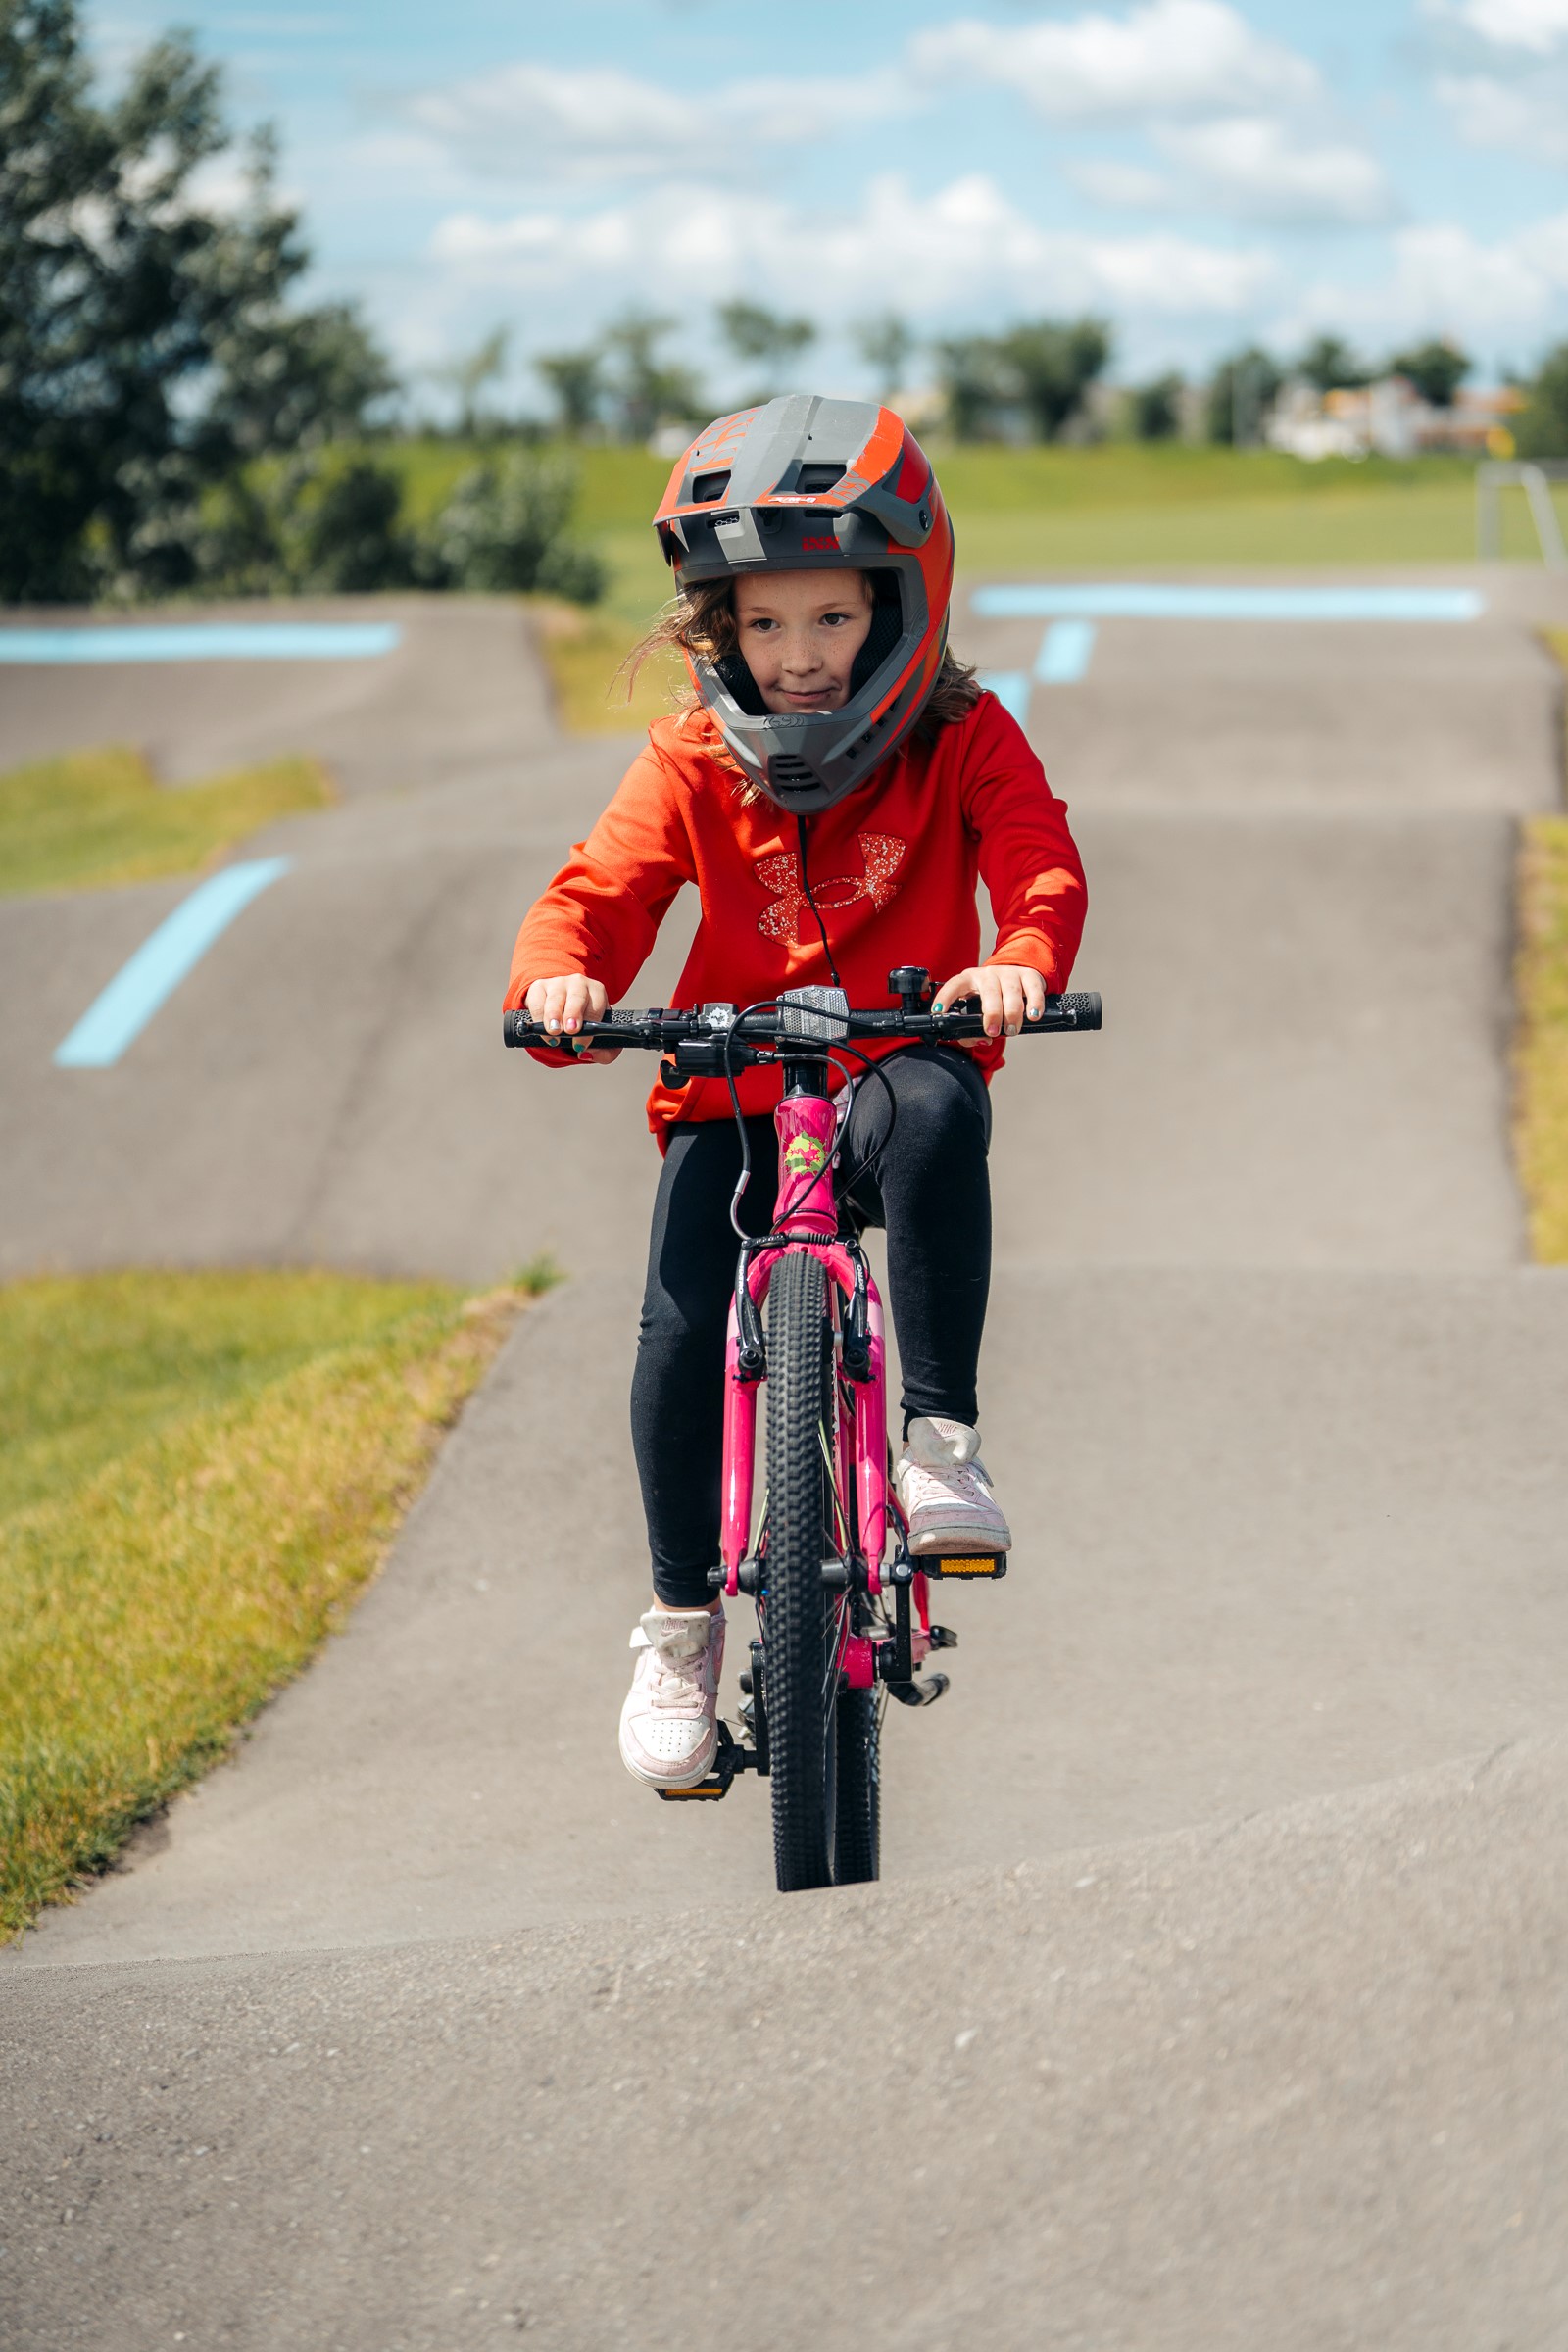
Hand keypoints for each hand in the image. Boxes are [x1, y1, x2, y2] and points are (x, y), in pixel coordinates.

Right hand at [522, 973, 620, 1062]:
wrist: (563, 1008)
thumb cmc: (585, 1023)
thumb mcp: (601, 1036)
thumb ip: (604, 1052)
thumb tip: (587, 1054)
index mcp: (597, 992)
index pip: (596, 1008)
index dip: (590, 1026)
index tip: (581, 1044)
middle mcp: (579, 984)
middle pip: (577, 998)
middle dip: (574, 1014)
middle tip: (570, 1030)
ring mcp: (558, 983)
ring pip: (555, 999)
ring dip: (554, 1016)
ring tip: (554, 1031)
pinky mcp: (539, 987)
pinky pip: (537, 1001)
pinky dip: (538, 1017)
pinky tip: (540, 1029)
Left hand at [930, 963, 1047, 1043]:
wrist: (1016, 974)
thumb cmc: (991, 998)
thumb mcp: (977, 1008)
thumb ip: (971, 1029)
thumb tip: (981, 1040)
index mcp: (968, 980)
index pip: (953, 985)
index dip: (944, 998)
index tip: (938, 1012)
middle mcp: (987, 974)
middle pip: (989, 992)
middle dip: (991, 1013)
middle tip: (991, 1031)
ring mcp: (1009, 974)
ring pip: (1011, 992)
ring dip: (1012, 1013)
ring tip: (1012, 1030)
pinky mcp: (1029, 976)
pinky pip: (1033, 989)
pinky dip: (1034, 1003)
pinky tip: (1033, 1016)